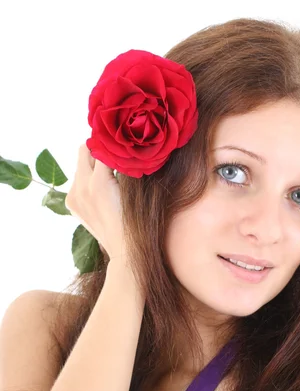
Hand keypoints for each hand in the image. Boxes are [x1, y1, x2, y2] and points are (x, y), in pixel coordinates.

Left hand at [65, 144, 127, 261]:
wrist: (125, 250)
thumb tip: (121, 146)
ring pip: (81, 167)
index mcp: (98, 182)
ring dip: (93, 166)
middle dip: (99, 151)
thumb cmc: (137, 221)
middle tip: (114, 154)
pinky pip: (78, 182)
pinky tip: (102, 192)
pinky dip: (88, 181)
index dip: (113, 143)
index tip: (120, 140)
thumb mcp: (134, 188)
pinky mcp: (71, 204)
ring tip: (110, 176)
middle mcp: (81, 187)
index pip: (102, 147)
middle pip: (85, 151)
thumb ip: (125, 165)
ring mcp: (74, 196)